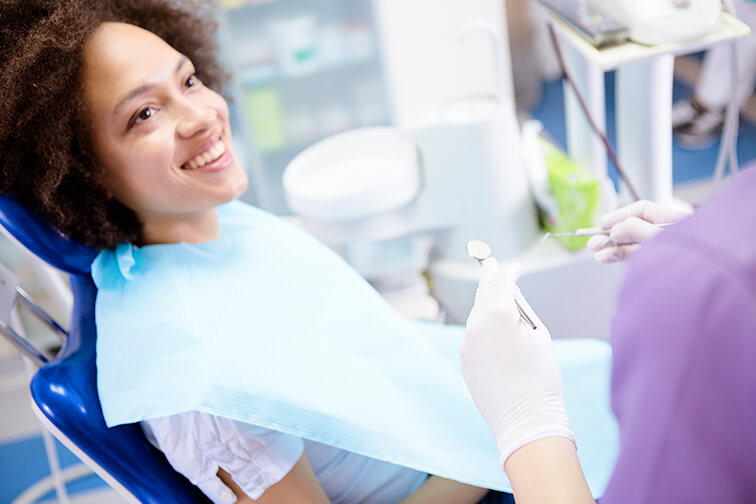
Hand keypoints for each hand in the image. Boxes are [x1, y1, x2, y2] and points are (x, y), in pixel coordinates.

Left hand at [461, 258, 573, 467]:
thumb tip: (509, 297)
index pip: (501, 282)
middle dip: (489, 280)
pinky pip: (474, 338)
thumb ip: (521, 310)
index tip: (515, 267)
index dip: (509, 272)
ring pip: (476, 317)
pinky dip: (482, 330)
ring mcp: (466, 344)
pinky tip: (494, 333)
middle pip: (482, 295)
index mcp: (496, 314)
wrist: (525, 418)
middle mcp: (475, 325)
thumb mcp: (539, 334)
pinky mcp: (465, 361)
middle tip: (491, 265)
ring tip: (496, 298)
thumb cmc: (540, 377)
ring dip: (486, 307)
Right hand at [587, 200, 690, 262]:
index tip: (602, 223)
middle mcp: (667, 234)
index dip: (620, 215)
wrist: (710, 281)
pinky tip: (605, 258)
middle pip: (633, 228)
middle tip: (592, 242)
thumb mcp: (661, 238)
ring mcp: (662, 250)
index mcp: (674, 220)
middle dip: (611, 235)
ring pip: (631, 245)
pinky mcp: (657, 265)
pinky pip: (635, 258)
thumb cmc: (693, 257)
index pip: (642, 211)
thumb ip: (637, 231)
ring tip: (595, 253)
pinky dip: (619, 257)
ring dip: (612, 248)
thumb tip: (616, 229)